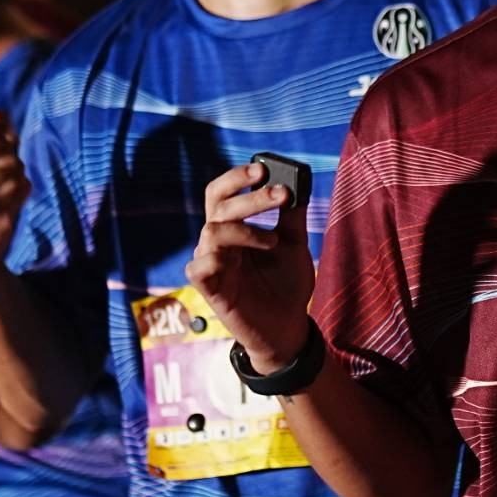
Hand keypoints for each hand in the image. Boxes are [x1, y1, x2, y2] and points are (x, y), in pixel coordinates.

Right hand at [188, 161, 317, 371]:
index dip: (236, 178)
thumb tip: (297, 180)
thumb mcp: (294, 243)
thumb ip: (291, 214)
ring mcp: (211, 265)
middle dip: (250, 197)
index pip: (221, 193)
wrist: (288, 326)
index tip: (262, 170)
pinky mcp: (210, 290)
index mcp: (233, 228)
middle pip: (218, 206)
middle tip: (280, 194)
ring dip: (245, 229)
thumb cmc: (285, 284)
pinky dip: (217, 257)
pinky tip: (240, 262)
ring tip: (274, 242)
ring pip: (212, 232)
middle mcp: (217, 242)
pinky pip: (199, 266)